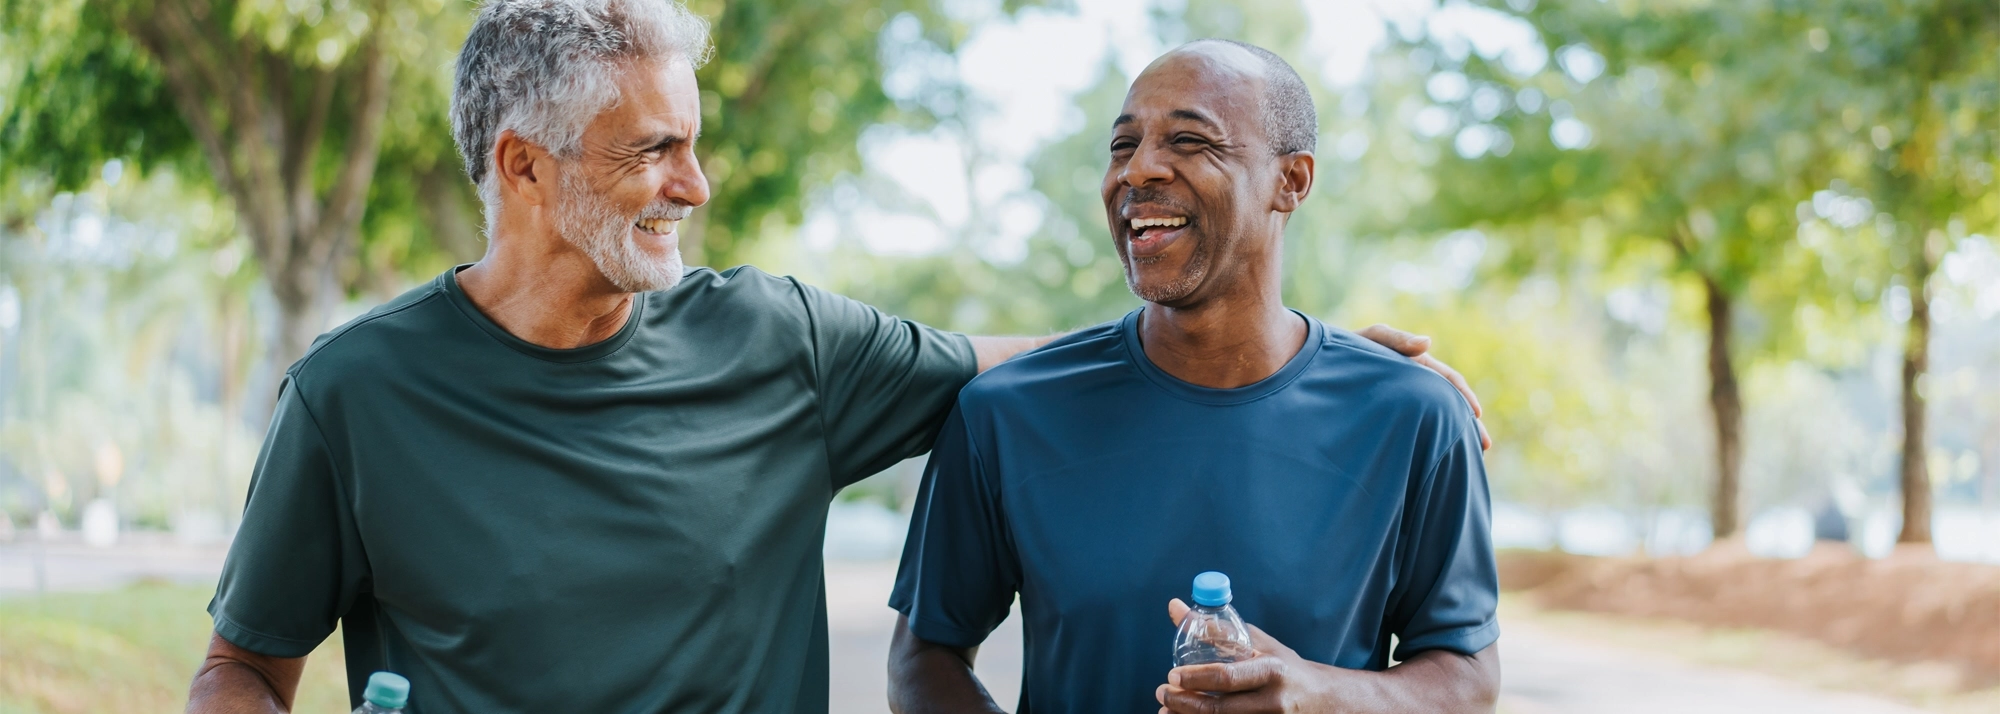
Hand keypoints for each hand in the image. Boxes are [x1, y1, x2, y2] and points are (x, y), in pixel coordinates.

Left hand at [1157, 599, 1348, 713]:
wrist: (1322, 700)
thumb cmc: (1284, 667)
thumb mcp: (1257, 643)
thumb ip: (1217, 629)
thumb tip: (1175, 606)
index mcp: (1271, 671)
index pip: (1228, 677)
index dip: (1196, 678)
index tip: (1172, 675)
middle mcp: (1273, 702)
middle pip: (1220, 709)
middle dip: (1185, 703)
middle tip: (1163, 693)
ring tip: (1167, 711)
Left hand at [1355, 324, 1490, 450]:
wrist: (1319, 364)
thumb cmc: (1346, 348)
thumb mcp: (1371, 339)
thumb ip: (1396, 340)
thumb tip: (1428, 342)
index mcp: (1418, 366)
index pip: (1448, 381)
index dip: (1464, 397)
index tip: (1476, 415)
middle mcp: (1416, 385)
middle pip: (1449, 405)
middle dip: (1468, 425)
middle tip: (1484, 447)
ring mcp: (1405, 402)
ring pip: (1435, 420)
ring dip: (1452, 436)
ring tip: (1466, 458)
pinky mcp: (1390, 417)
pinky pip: (1415, 430)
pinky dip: (1428, 442)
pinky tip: (1432, 460)